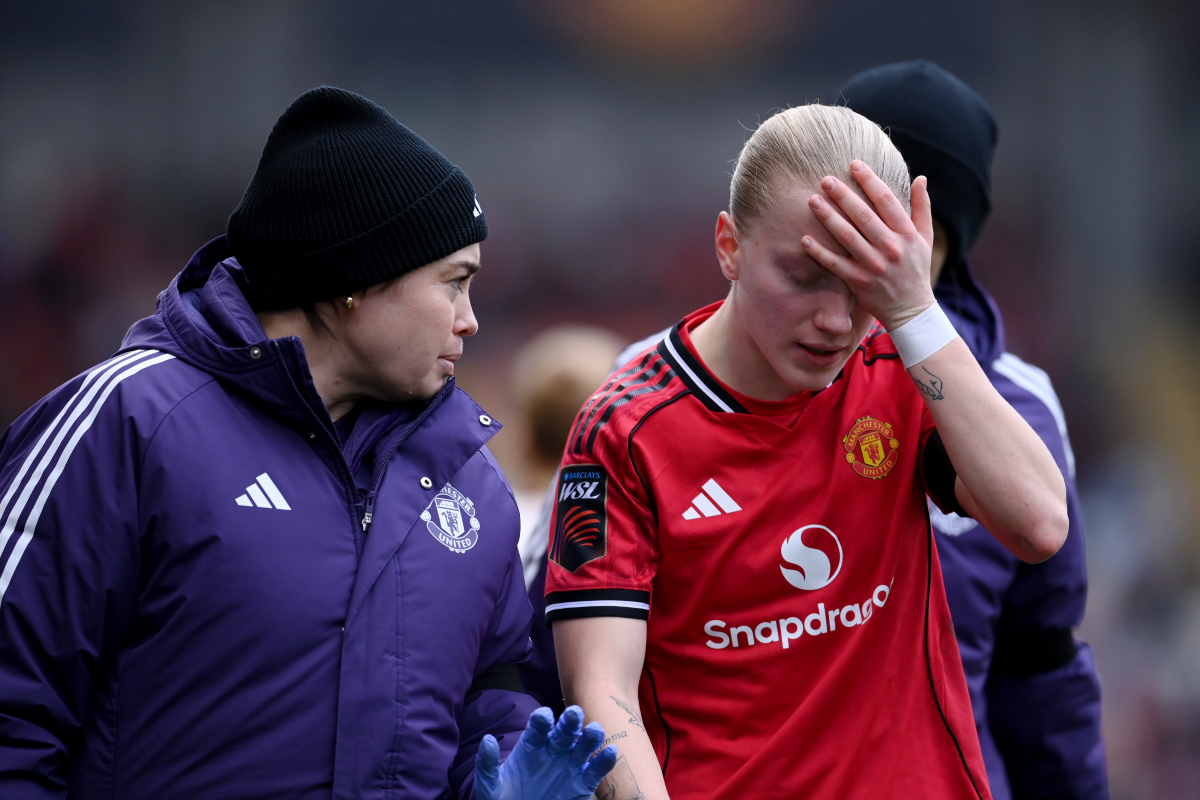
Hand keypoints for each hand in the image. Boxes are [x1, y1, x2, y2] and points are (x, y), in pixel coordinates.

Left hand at [475, 705, 617, 799]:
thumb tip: (487, 740)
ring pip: (583, 747)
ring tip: (595, 730)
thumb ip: (488, 764)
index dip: (542, 720)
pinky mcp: (583, 783)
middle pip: (564, 732)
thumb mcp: (490, 785)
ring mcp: (570, 765)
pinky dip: (604, 762)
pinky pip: (595, 771)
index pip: (538, 728)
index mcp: (532, 745)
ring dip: (590, 738)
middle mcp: (554, 750)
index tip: (544, 716)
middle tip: (575, 713)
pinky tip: (611, 752)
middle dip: (570, 722)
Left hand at [800, 160, 935, 330]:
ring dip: (828, 218)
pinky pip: (835, 264)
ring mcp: (874, 265)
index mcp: (907, 233)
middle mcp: (891, 247)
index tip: (854, 164)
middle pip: (863, 215)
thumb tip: (921, 178)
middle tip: (825, 179)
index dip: (869, 180)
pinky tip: (804, 239)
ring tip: (812, 200)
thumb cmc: (916, 270)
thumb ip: (922, 207)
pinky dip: (819, 252)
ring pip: (847, 237)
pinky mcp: (859, 282)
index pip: (886, 200)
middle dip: (843, 195)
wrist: (912, 310)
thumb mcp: (925, 238)